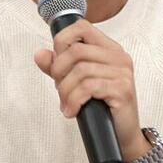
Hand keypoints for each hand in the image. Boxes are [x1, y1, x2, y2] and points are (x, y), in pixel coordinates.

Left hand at [34, 20, 149, 162]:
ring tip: (66, 103)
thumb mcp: (75, 82)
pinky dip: (74, 100)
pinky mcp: (122, 89)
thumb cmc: (101, 106)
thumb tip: (40, 54)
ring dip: (66, 90)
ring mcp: (122, 72)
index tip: (56, 61)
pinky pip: (88, 87)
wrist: (121, 134)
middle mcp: (118, 56)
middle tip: (60, 89)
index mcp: (108, 48)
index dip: (62, 40)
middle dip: (59, 71)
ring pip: (80, 71)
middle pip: (76, 50)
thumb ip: (57, 66)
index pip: (82, 27)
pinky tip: (72, 110)